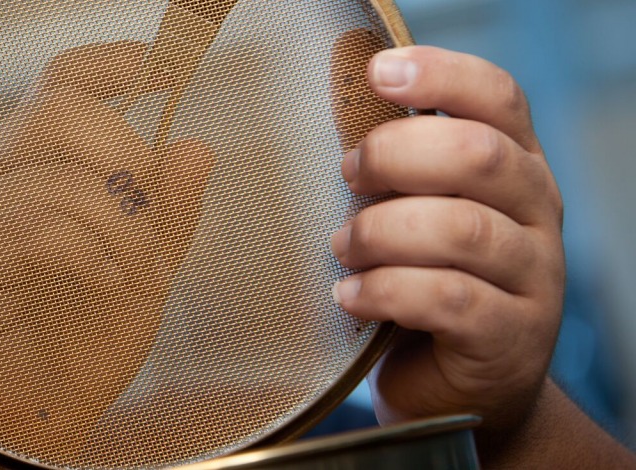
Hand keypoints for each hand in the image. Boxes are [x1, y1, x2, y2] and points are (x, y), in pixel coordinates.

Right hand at [0, 41, 214, 465]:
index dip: (107, 64)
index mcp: (26, 169)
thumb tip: (193, 144)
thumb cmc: (72, 347)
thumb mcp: (144, 273)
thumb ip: (168, 213)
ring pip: (56, 178)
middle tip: (151, 214)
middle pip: (56, 110)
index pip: (56, 85)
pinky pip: (35, 229)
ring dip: (119, 228)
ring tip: (131, 274)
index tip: (159, 68)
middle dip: (126, 155)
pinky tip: (105, 285)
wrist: (26, 424)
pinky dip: (88, 255)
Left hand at [329, 44, 567, 459]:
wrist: (457, 392)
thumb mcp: (414, 216)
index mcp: (515, 166)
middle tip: (347, 176)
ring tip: (341, 248)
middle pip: (478, 156)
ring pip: (461, 230)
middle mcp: (538, 213)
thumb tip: (330, 128)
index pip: (498, 99)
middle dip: (394, 156)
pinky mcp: (511, 338)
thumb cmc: (421, 285)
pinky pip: (448, 300)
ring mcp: (535, 277)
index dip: (441, 76)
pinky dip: (385, 291)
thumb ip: (396, 173)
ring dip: (381, 231)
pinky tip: (349, 298)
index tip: (376, 74)